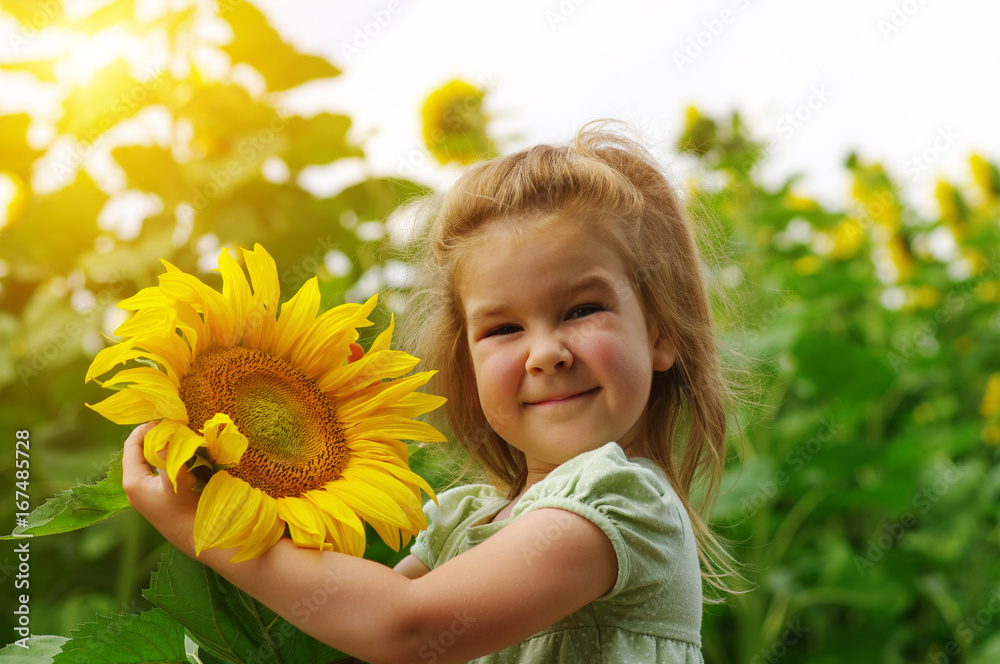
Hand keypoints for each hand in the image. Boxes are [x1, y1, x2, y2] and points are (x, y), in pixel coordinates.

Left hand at [121, 421, 199, 556]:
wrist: (196, 537)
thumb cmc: (184, 508)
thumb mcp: (175, 477)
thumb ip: (167, 453)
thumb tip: (164, 430)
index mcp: (132, 480)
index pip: (131, 444)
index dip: (145, 428)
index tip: (165, 419)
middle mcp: (134, 486)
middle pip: (139, 452)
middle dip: (156, 437)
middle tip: (175, 427)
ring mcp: (146, 493)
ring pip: (150, 461)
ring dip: (163, 448)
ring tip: (181, 439)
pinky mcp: (157, 497)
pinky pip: (158, 471)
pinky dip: (168, 460)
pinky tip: (185, 459)